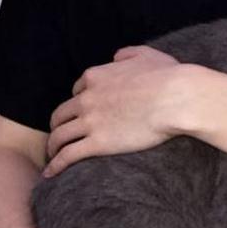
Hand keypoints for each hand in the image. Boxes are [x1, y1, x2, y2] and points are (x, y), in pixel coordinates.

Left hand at [43, 46, 187, 177]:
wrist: (175, 98)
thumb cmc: (167, 76)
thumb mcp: (146, 54)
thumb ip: (127, 53)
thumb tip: (116, 58)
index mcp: (97, 76)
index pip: (77, 90)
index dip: (78, 102)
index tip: (81, 112)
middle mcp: (87, 97)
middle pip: (61, 114)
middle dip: (58, 124)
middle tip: (61, 135)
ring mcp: (90, 121)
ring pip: (59, 135)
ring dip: (53, 147)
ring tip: (52, 156)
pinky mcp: (97, 143)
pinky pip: (68, 155)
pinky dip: (56, 165)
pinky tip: (50, 174)